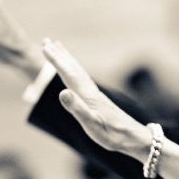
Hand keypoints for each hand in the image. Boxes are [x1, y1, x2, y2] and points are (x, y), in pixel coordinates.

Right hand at [42, 39, 151, 159]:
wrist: (133, 138)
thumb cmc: (112, 134)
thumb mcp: (92, 124)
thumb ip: (77, 108)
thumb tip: (62, 92)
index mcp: (87, 95)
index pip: (68, 73)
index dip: (56, 60)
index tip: (44, 46)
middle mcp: (91, 91)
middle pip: (73, 68)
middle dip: (59, 55)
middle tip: (46, 40)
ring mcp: (95, 95)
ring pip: (78, 72)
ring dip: (67, 60)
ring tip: (59, 49)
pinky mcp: (99, 100)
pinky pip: (83, 79)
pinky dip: (76, 71)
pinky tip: (75, 73)